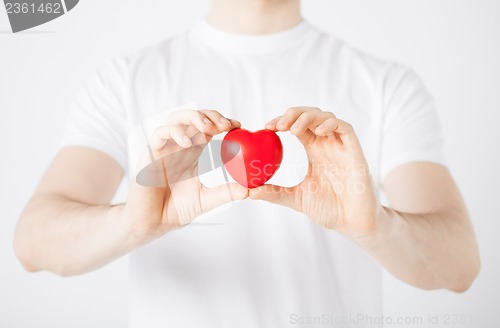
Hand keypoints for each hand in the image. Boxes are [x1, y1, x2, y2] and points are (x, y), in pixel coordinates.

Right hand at [125, 109, 247, 244]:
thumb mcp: (206, 200)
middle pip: (194, 117)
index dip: (222, 122)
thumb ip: (225, 193)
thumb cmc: (175, 210)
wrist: (152, 223)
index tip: (237, 126)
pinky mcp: (149, 153)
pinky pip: (160, 133)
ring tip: (208, 127)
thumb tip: (248, 190)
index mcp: (192, 152)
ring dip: (194, 117)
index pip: (208, 128)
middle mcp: (178, 146)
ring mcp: (164, 148)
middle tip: (225, 125)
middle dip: (211, 116)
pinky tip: (187, 142)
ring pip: (176, 118)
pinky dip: (174, 132)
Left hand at [249, 107, 380, 238]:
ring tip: (293, 128)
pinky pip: (345, 128)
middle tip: (277, 125)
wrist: (352, 222)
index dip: (282, 121)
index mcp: (314, 150)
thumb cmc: (329, 208)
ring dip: (308, 117)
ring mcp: (341, 146)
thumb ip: (275, 193)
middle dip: (293, 114)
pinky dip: (331, 124)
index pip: (297, 126)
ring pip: (326, 117)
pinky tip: (318, 132)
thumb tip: (249, 191)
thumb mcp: (296, 198)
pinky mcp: (354, 151)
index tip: (266, 127)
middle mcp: (327, 144)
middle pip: (310, 116)